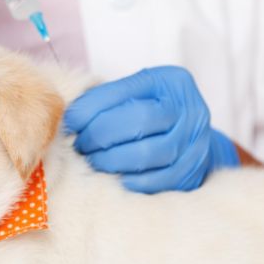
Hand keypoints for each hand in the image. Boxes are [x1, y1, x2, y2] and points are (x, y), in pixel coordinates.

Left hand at [63, 66, 239, 193]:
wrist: (189, 140)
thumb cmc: (151, 112)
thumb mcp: (135, 94)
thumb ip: (107, 99)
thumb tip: (69, 117)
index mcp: (170, 82)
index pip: (125, 90)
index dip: (91, 107)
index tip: (70, 121)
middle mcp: (189, 109)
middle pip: (139, 121)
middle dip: (100, 135)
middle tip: (81, 144)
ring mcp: (195, 143)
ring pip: (146, 154)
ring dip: (110, 160)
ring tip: (93, 160)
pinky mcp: (192, 173)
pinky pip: (156, 181)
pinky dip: (128, 180)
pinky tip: (113, 176)